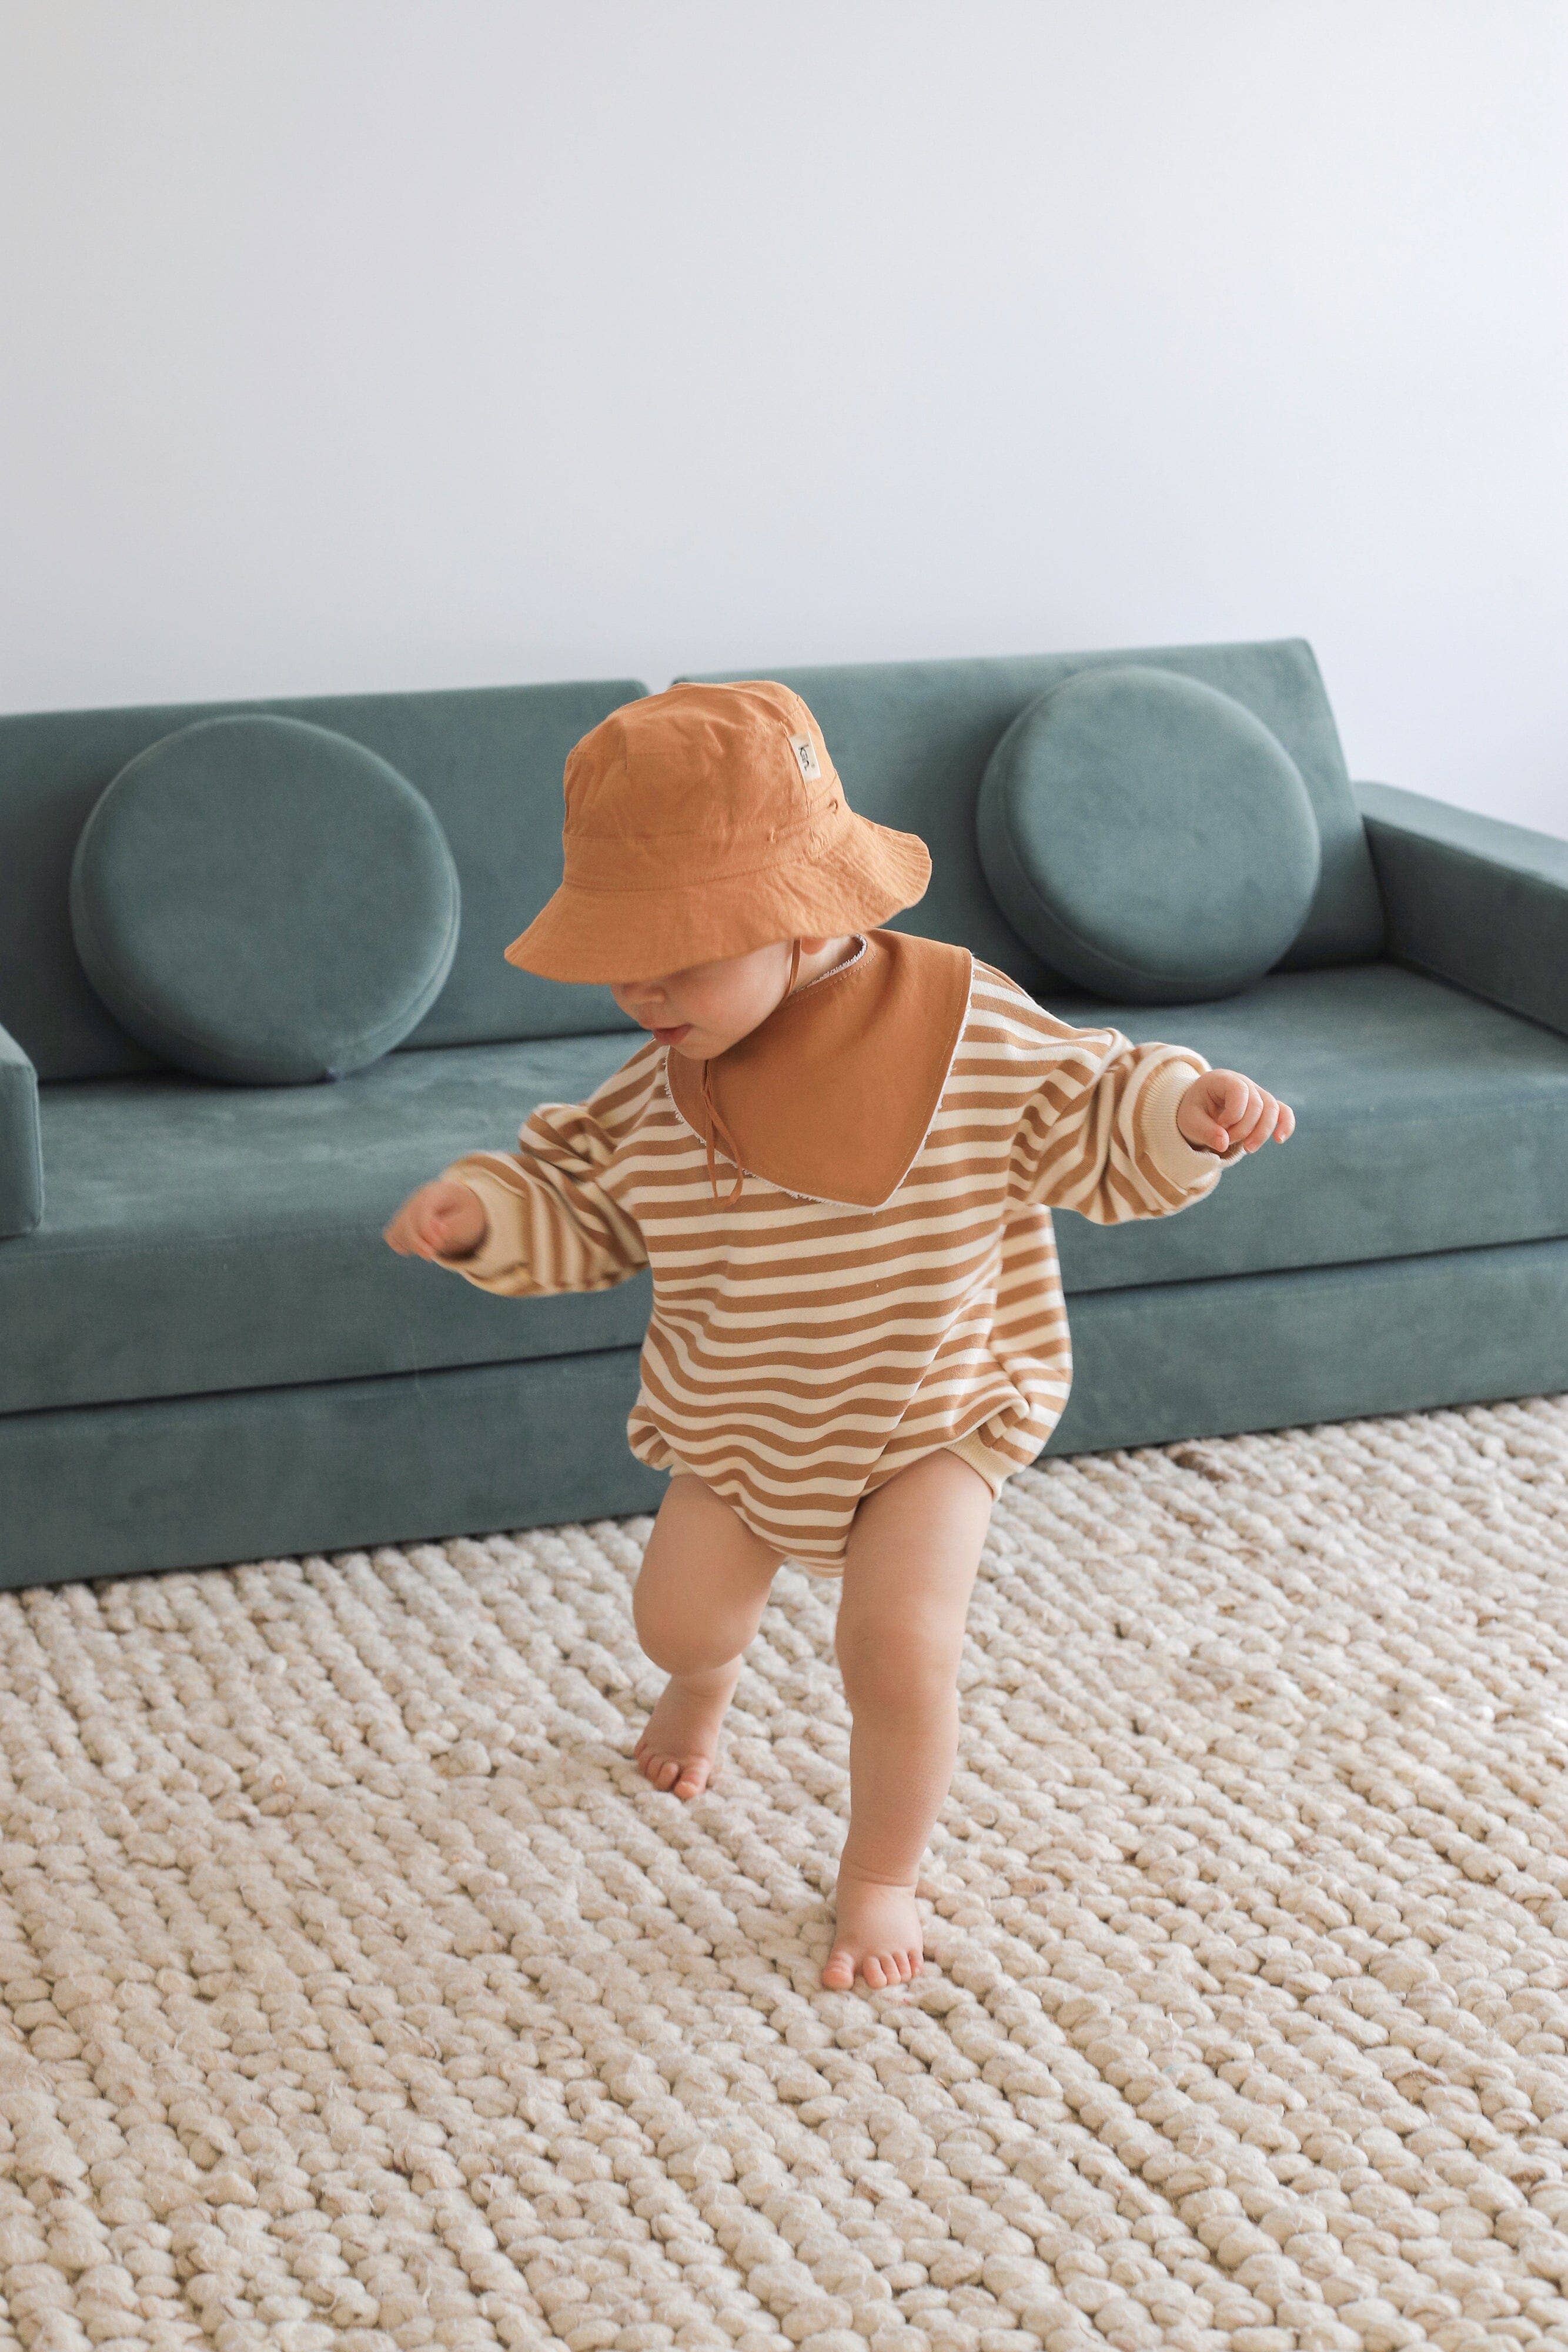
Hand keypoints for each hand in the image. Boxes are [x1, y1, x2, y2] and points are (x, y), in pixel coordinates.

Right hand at [383, 1178, 487, 1259]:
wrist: (464, 1207)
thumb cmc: (469, 1213)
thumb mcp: (469, 1219)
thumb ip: (452, 1228)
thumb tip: (431, 1239)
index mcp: (437, 1191)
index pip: (422, 1208)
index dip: (426, 1229)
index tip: (438, 1244)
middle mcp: (418, 1197)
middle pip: (407, 1221)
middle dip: (417, 1242)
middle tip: (431, 1256)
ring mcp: (408, 1208)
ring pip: (398, 1230)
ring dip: (411, 1245)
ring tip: (430, 1249)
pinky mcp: (403, 1220)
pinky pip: (392, 1235)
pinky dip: (402, 1245)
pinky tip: (417, 1248)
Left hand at [1176, 1068, 1294, 1155]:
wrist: (1199, 1111)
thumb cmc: (1194, 1113)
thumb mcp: (1189, 1121)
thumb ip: (1204, 1131)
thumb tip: (1223, 1144)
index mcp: (1222, 1079)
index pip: (1239, 1091)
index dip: (1233, 1114)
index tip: (1219, 1126)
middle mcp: (1243, 1082)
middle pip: (1257, 1103)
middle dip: (1244, 1128)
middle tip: (1227, 1141)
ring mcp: (1257, 1093)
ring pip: (1272, 1109)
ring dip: (1262, 1132)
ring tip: (1248, 1149)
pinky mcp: (1265, 1106)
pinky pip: (1283, 1111)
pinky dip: (1285, 1124)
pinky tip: (1280, 1139)